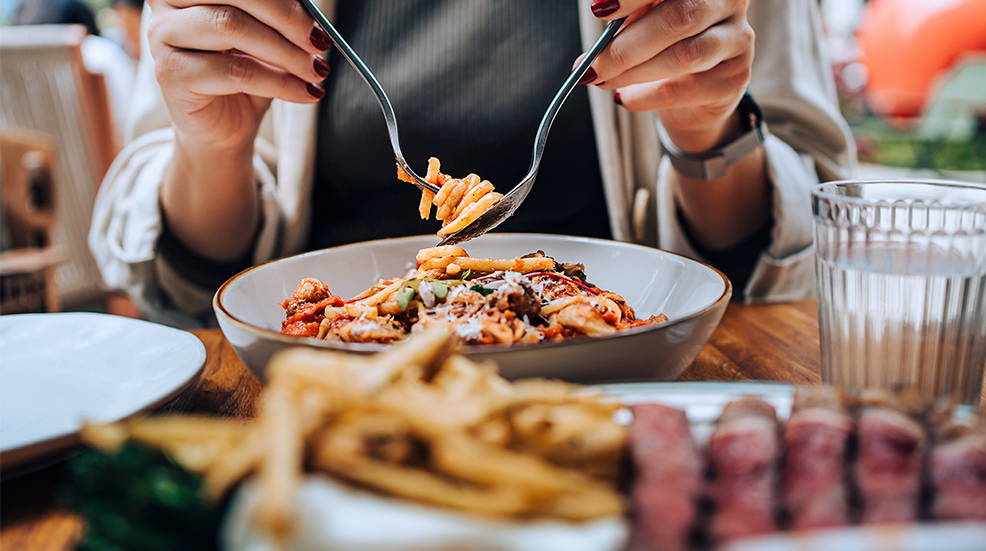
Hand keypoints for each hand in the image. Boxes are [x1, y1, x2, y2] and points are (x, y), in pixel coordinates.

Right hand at [147, 0, 330, 153]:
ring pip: (232, 27)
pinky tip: (303, 92)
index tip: (317, 22)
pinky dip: (279, 83)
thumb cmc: (243, 74)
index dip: (283, 0)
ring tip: (314, 72)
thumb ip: (280, 16)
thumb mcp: (268, 37)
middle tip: (318, 43)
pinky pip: (236, 72)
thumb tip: (312, 11)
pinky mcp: (170, 73)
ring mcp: (162, 35)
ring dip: (285, 53)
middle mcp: (169, 2)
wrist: (222, 127)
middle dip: (286, 19)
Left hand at [582, 0, 754, 153]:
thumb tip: (596, 31)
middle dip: (626, 46)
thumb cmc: (664, 46)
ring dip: (633, 72)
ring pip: (682, 56)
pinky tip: (626, 98)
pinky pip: (684, 88)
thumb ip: (627, 18)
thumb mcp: (644, 21)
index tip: (600, 9)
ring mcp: (737, 39)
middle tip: (594, 65)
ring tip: (602, 81)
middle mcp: (729, 1)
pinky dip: (647, 96)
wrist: (694, 94)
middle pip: (678, 18)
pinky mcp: (734, 78)